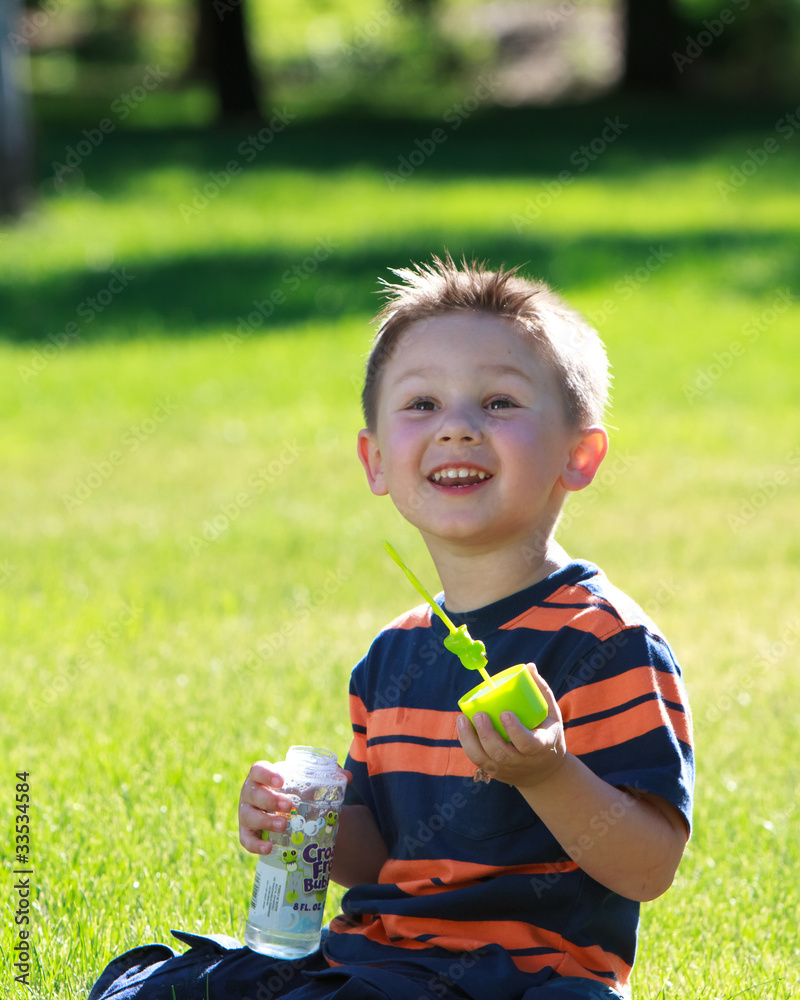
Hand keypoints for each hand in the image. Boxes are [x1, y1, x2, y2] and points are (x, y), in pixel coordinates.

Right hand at [238, 762, 352, 855]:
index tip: (281, 781)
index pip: (257, 770)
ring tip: (283, 825)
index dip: (266, 774)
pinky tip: (269, 848)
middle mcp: (250, 793)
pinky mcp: (247, 833)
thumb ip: (328, 776)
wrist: (288, 813)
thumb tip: (347, 776)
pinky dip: (256, 845)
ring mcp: (246, 814)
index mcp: (262, 776)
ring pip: (248, 816)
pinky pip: (246, 840)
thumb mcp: (309, 782)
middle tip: (288, 805)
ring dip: (264, 821)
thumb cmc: (296, 792)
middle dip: (269, 800)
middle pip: (252, 793)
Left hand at [456, 664, 566, 790]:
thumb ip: (542, 692)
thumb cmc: (547, 735)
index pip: (528, 744)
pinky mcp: (494, 772)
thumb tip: (529, 667)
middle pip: (501, 754)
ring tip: (463, 719)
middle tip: (480, 715)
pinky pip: (477, 760)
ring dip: (470, 740)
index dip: (515, 731)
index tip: (505, 714)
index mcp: (541, 748)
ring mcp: (506, 769)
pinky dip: (467, 743)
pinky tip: (462, 725)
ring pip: (484, 759)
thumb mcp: (552, 716)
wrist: (544, 773)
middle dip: (487, 735)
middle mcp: (522, 763)